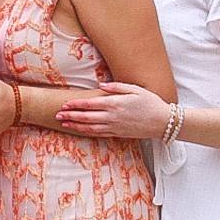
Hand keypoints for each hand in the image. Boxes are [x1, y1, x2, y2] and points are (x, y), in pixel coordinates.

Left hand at [56, 81, 172, 137]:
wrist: (162, 122)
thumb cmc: (151, 102)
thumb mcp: (135, 89)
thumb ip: (117, 87)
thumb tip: (100, 86)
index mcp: (115, 104)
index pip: (90, 104)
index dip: (76, 104)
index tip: (65, 104)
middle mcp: (112, 117)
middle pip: (86, 117)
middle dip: (70, 115)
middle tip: (57, 114)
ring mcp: (114, 127)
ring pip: (90, 127)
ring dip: (75, 125)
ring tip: (63, 123)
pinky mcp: (118, 134)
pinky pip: (99, 134)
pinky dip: (87, 132)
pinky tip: (80, 130)